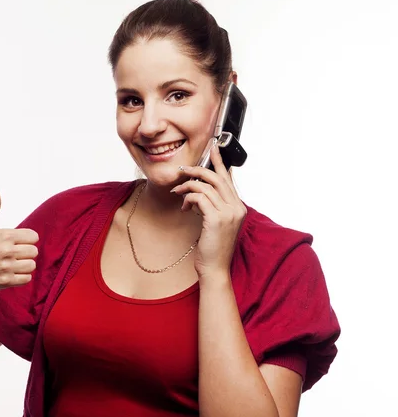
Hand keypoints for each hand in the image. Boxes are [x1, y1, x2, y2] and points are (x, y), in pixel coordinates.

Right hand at [0, 180, 38, 297]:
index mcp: (4, 235)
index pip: (33, 237)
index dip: (26, 239)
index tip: (15, 242)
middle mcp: (6, 251)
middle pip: (34, 251)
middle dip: (25, 252)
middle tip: (13, 254)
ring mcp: (5, 267)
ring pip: (32, 265)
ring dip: (24, 265)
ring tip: (12, 264)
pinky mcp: (4, 282)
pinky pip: (26, 279)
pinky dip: (21, 277)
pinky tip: (10, 272)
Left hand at [171, 145, 246, 283]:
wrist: (214, 268)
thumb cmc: (212, 247)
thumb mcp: (214, 223)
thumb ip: (212, 205)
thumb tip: (200, 190)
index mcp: (238, 207)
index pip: (228, 179)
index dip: (219, 162)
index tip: (213, 148)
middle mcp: (236, 208)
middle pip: (216, 178)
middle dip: (197, 169)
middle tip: (182, 169)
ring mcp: (229, 213)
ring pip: (205, 186)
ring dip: (187, 186)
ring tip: (178, 192)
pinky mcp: (216, 218)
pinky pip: (199, 197)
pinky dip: (188, 197)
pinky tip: (183, 206)